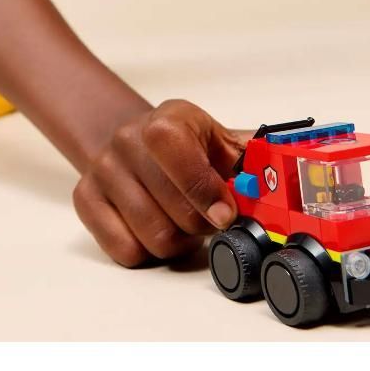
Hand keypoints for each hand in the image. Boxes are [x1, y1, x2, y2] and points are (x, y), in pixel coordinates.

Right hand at [72, 100, 250, 266]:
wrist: (135, 143)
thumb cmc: (188, 148)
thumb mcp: (221, 143)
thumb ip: (254, 160)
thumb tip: (286, 177)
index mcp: (166, 120)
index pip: (172, 149)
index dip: (203, 188)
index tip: (225, 213)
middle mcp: (126, 139)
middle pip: (173, 211)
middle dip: (201, 225)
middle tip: (208, 217)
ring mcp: (101, 169)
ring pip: (152, 237)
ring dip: (178, 241)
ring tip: (181, 222)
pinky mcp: (84, 199)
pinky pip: (125, 250)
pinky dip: (147, 250)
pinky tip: (154, 227)